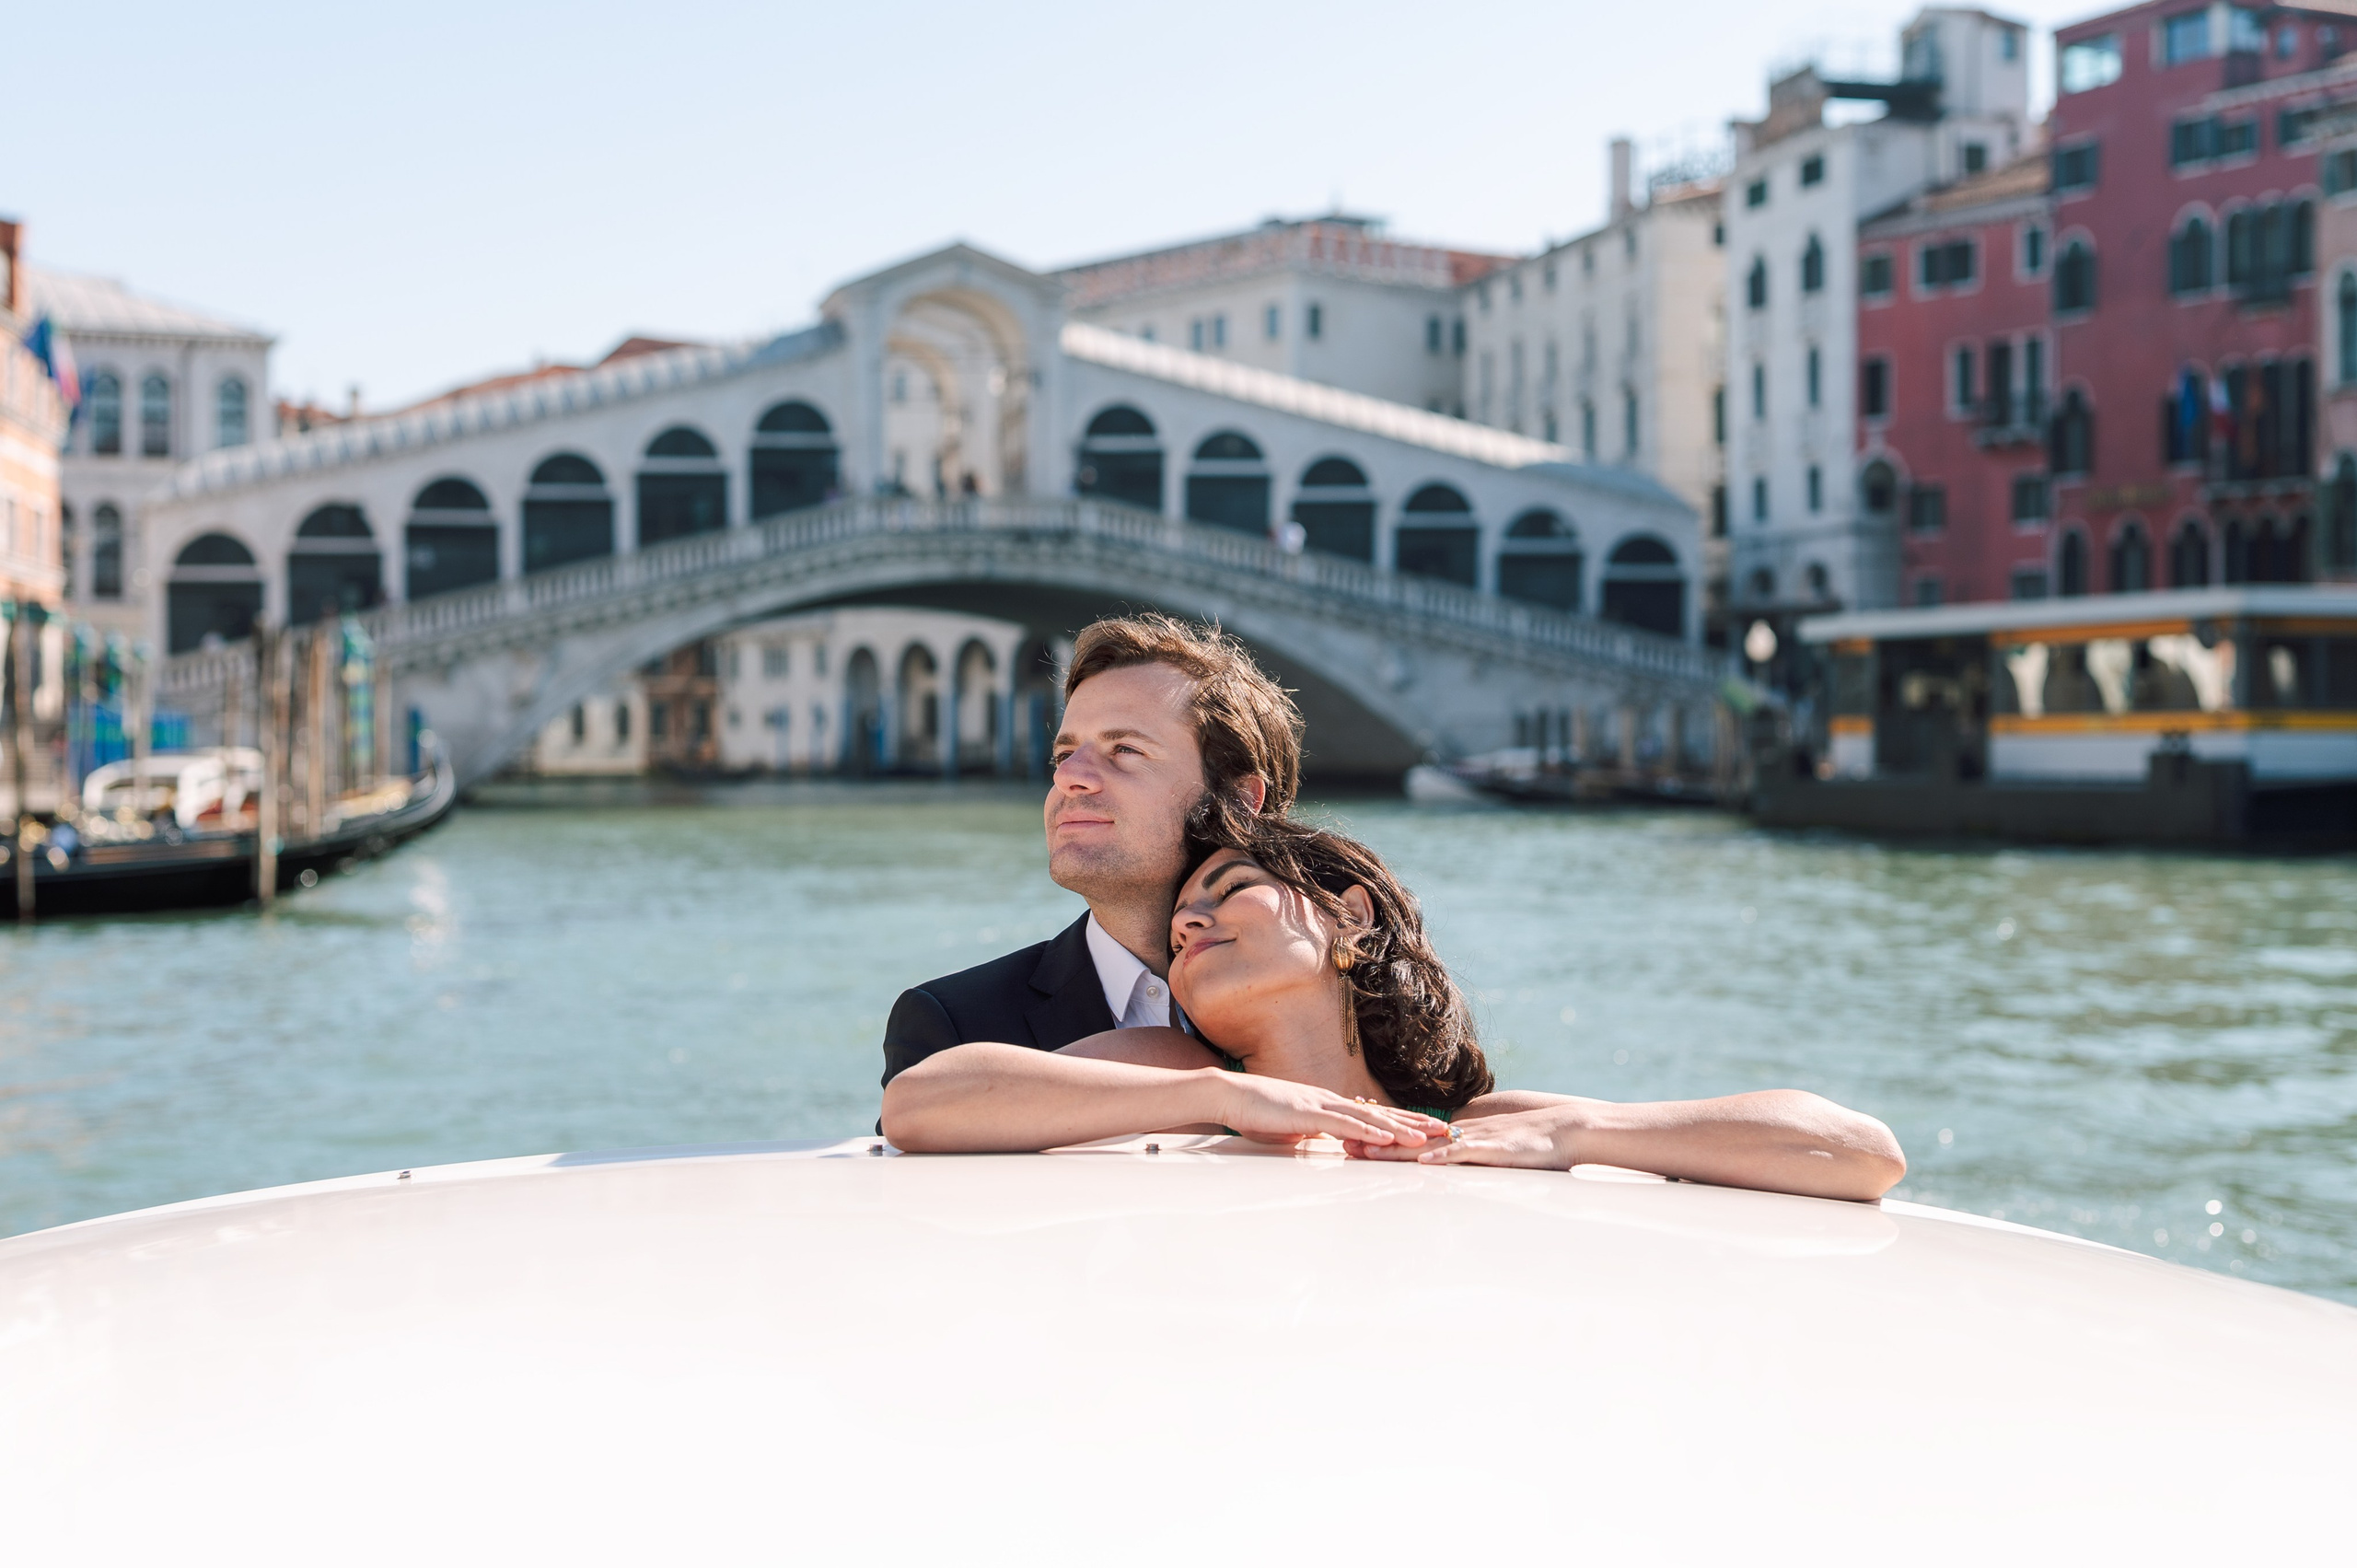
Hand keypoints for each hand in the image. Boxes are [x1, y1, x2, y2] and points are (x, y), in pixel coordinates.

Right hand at [1212, 1074, 1449, 1147]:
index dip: (1402, 1121)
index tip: (1428, 1129)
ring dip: (1400, 1128)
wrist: (1229, 1095)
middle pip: (1381, 1112)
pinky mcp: (1308, 1114)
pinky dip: (1368, 1131)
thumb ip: (1311, 1134)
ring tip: (1427, 1137)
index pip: (1373, 1114)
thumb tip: (1322, 1142)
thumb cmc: (1254, 1112)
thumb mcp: (1290, 1128)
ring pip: (1369, 1118)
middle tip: (1446, 1130)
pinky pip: (1343, 1124)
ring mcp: (1321, 1105)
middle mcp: (1331, 1101)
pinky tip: (1387, 1136)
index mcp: (1328, 1105)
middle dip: (1415, 1122)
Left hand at [1345, 1105, 1585, 1167]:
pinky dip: (1442, 1157)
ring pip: (1428, 1144)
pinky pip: (1464, 1153)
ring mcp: (1474, 1140)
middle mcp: (1458, 1133)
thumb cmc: (1530, 1142)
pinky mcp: (1493, 1150)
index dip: (1381, 1134)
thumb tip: (1444, 1154)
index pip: (1411, 1132)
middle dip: (1374, 1142)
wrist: (1565, 1129)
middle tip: (1341, 1144)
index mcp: (1456, 1133)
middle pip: (1408, 1137)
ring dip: (1396, 1149)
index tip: (1350, 1136)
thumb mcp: (1489, 1146)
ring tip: (1366, 1153)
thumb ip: (1466, 1149)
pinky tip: (1423, 1162)